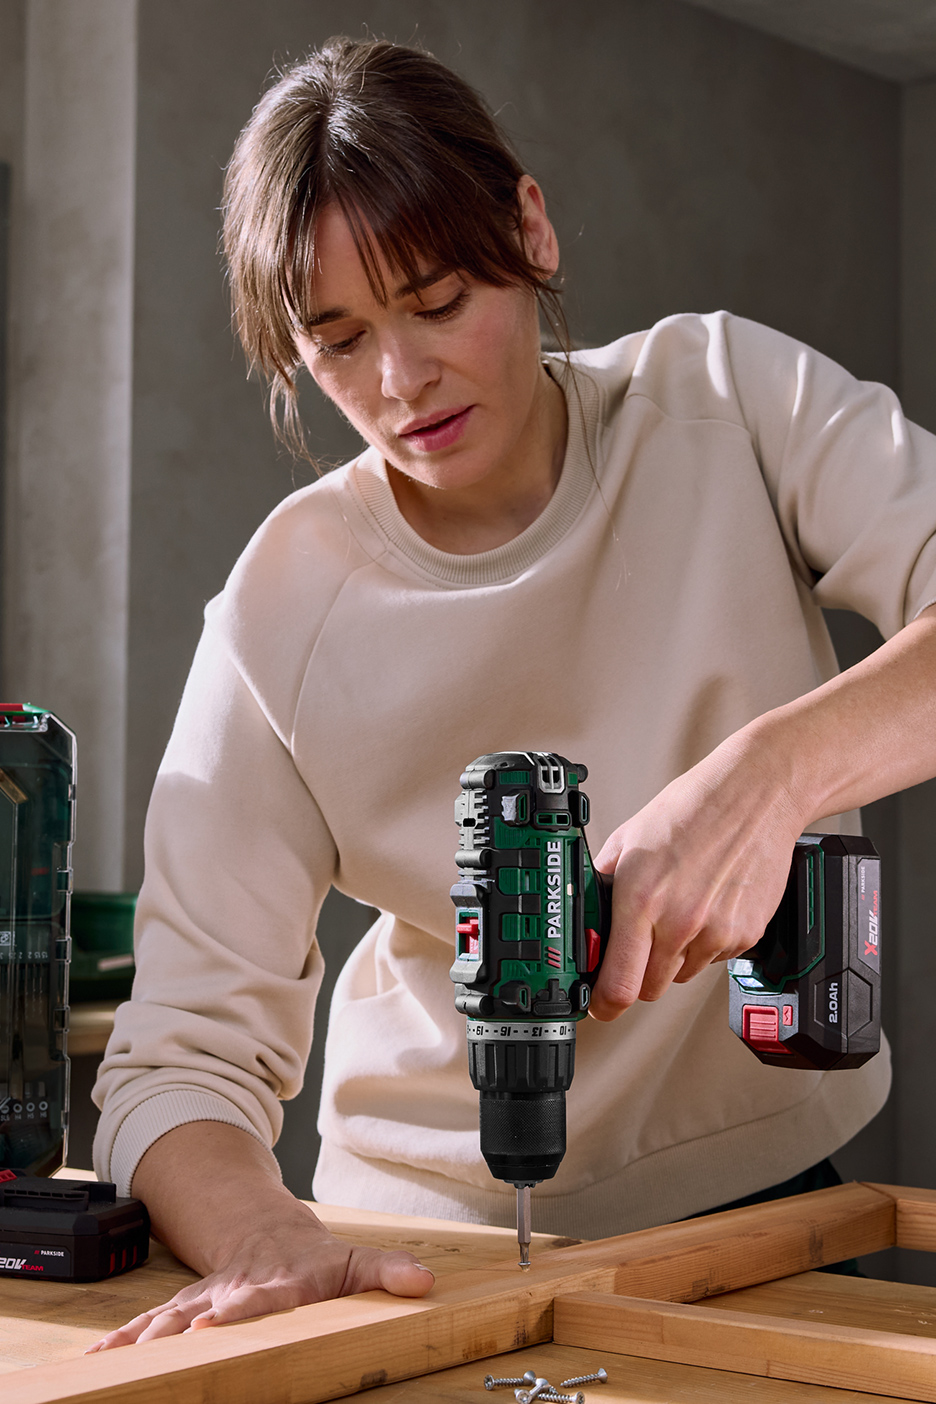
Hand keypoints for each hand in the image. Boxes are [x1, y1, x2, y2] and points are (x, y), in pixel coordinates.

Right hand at [86, 1209, 433, 1348]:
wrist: (271, 1234)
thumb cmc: (314, 1258)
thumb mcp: (354, 1261)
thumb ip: (387, 1271)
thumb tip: (423, 1282)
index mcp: (275, 1284)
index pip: (257, 1299)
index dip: (238, 1311)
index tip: (218, 1319)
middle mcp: (233, 1292)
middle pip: (203, 1312)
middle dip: (181, 1329)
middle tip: (160, 1345)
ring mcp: (204, 1301)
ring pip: (167, 1320)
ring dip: (141, 1340)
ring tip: (111, 1365)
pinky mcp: (185, 1310)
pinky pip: (147, 1326)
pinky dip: (120, 1343)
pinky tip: (95, 1364)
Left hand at [589, 726, 802, 1018]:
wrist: (755, 795)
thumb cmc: (692, 809)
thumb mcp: (628, 840)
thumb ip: (603, 885)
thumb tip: (586, 921)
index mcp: (640, 900)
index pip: (618, 985)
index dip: (603, 1003)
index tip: (598, 1003)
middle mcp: (679, 923)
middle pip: (648, 989)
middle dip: (636, 974)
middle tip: (637, 943)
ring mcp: (716, 933)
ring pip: (681, 975)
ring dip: (672, 956)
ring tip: (679, 908)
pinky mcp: (745, 935)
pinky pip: (714, 959)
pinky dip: (705, 943)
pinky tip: (707, 904)